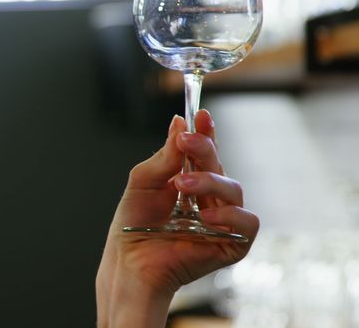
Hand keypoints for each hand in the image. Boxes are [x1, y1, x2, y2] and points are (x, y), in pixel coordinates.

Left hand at [96, 110, 258, 326]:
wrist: (129, 261)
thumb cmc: (133, 226)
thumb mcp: (143, 182)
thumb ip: (164, 155)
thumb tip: (178, 123)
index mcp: (190, 181)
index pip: (205, 153)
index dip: (207, 133)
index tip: (201, 115)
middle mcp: (209, 199)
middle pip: (220, 166)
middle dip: (205, 150)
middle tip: (186, 142)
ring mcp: (222, 220)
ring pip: (234, 189)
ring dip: (209, 181)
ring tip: (181, 185)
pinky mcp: (232, 243)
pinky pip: (247, 222)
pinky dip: (230, 215)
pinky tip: (205, 215)